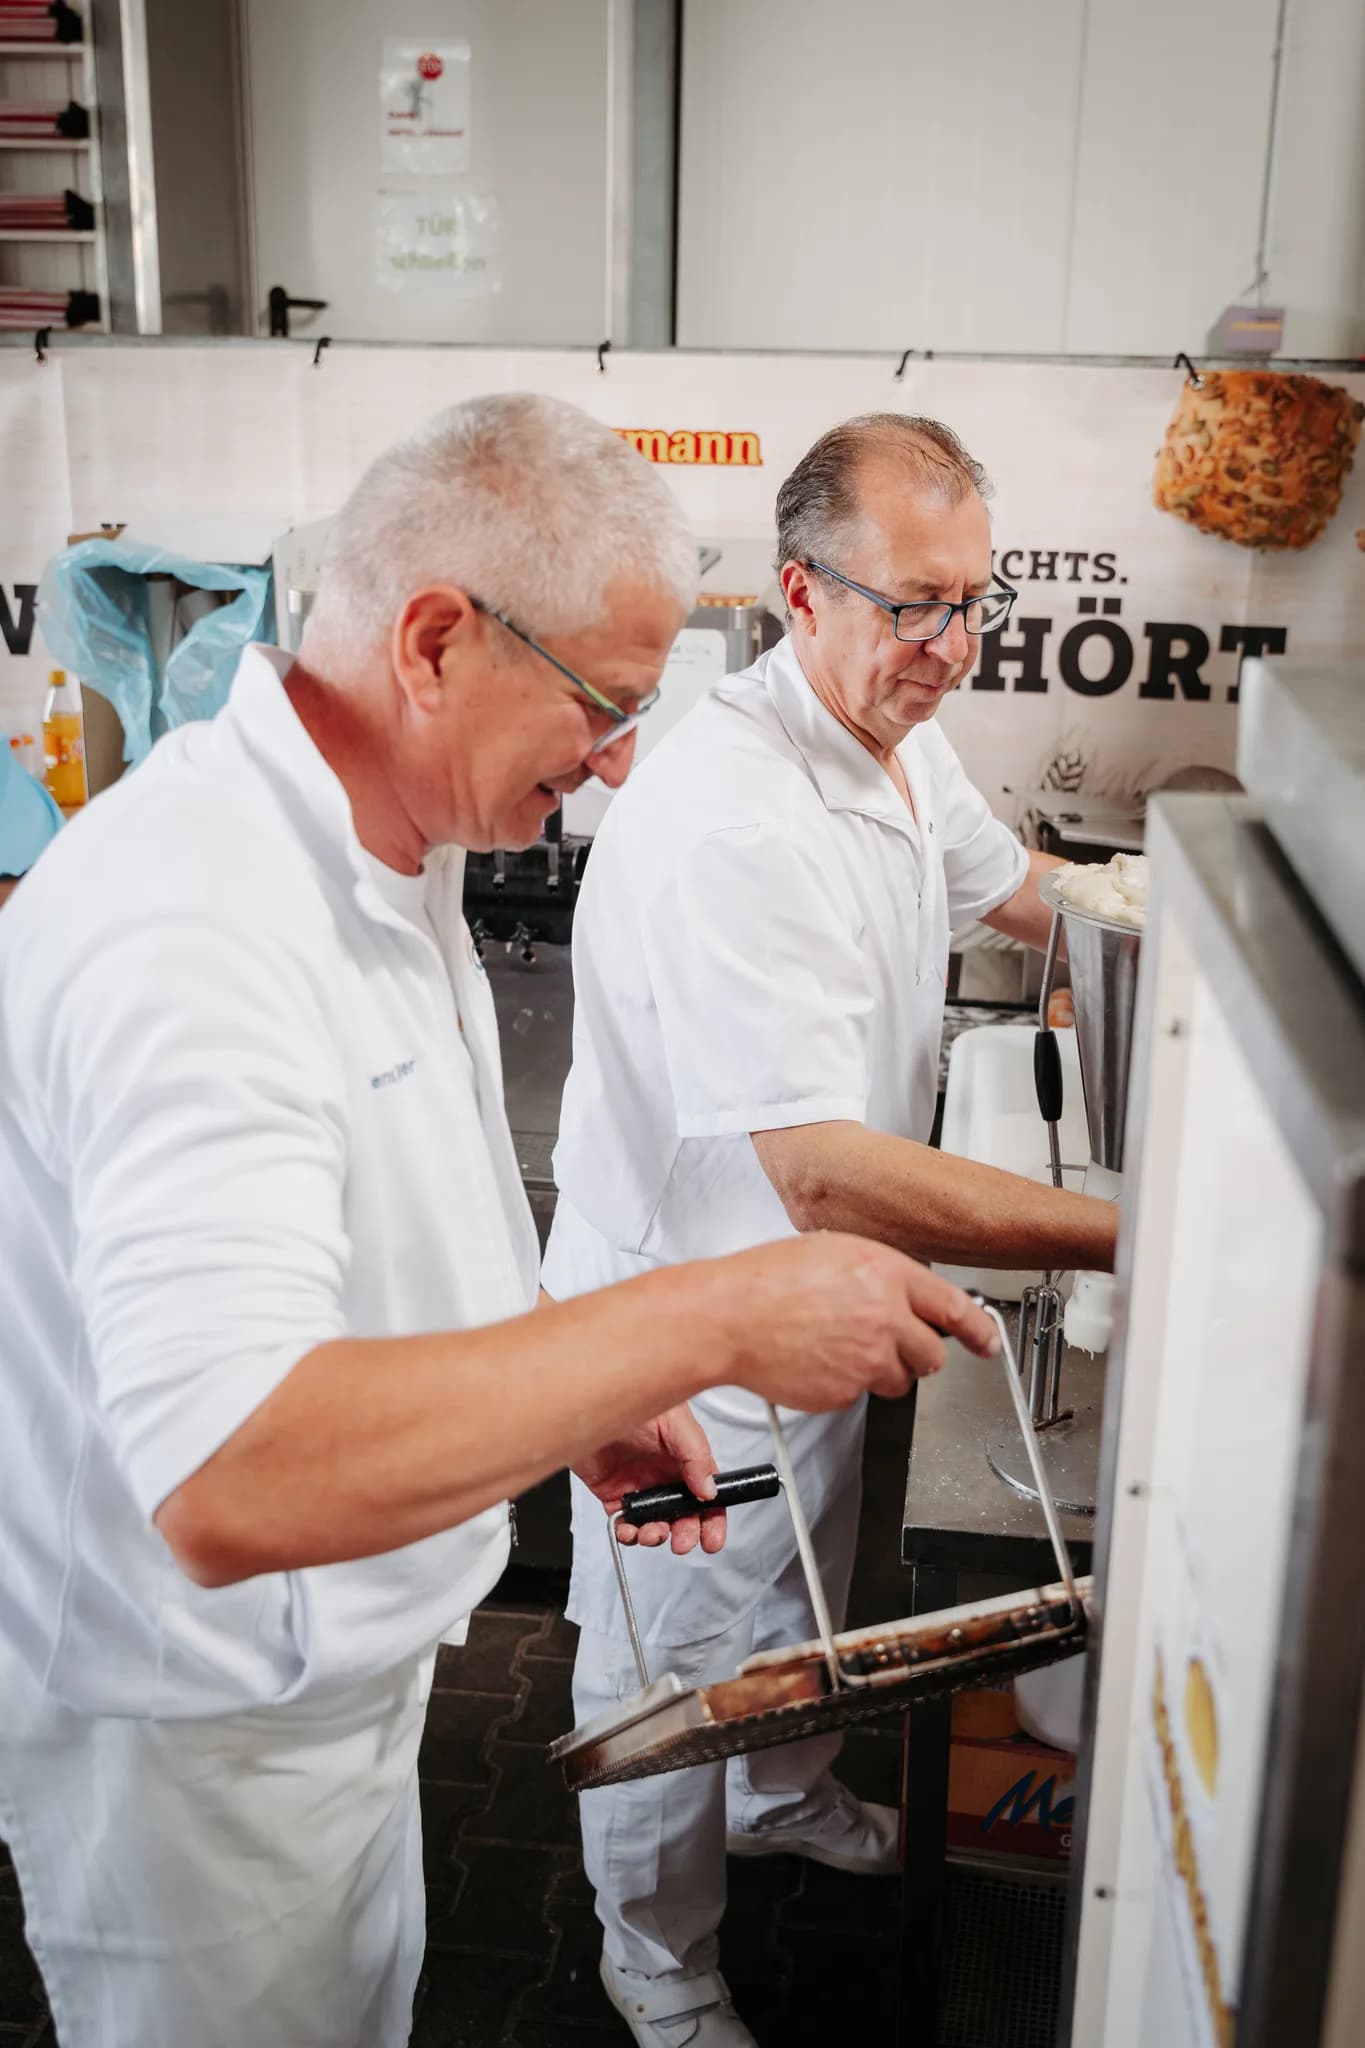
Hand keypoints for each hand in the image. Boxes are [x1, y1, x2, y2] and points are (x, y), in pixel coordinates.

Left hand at [573, 1402, 725, 1556]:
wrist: (585, 1402)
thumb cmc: (628, 1397)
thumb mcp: (672, 1420)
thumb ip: (695, 1454)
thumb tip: (707, 1489)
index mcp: (684, 1455)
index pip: (707, 1491)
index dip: (713, 1518)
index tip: (712, 1538)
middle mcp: (664, 1472)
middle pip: (683, 1514)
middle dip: (686, 1533)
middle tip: (682, 1542)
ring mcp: (639, 1485)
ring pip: (655, 1522)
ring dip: (657, 1535)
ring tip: (653, 1532)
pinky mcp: (614, 1493)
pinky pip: (625, 1521)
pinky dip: (628, 1532)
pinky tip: (629, 1529)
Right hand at [716, 1232, 999, 1411]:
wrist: (728, 1316)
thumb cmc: (767, 1279)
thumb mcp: (834, 1250)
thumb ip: (880, 1274)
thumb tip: (905, 1294)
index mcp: (885, 1274)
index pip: (953, 1307)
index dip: (978, 1329)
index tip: (988, 1342)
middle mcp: (883, 1317)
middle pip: (933, 1355)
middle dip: (917, 1353)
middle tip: (888, 1343)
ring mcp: (866, 1359)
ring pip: (900, 1381)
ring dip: (882, 1370)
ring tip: (841, 1348)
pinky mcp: (845, 1393)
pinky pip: (862, 1395)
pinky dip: (846, 1384)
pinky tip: (819, 1360)